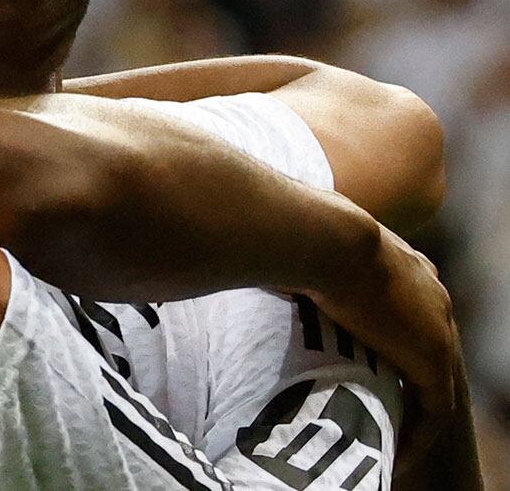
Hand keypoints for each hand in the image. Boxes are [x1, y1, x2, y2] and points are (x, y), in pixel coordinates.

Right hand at [308, 224, 463, 468]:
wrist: (323, 237)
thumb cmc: (297, 234)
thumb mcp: (298, 245)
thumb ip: (291, 262)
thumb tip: (250, 268)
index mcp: (403, 264)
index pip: (406, 309)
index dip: (386, 339)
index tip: (361, 362)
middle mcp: (429, 293)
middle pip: (426, 346)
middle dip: (403, 377)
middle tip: (374, 407)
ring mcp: (436, 325)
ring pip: (435, 381)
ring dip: (413, 411)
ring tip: (383, 437)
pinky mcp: (432, 357)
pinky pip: (436, 408)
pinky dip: (419, 434)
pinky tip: (395, 453)